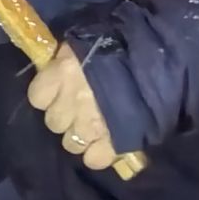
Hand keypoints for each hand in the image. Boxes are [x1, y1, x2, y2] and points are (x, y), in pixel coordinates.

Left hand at [27, 43, 118, 171]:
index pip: (37, 97)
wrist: (162, 60)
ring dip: (81, 136)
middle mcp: (71, 102)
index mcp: (63, 72)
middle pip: (54, 123)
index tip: (60, 91)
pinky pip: (94, 159)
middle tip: (82, 108)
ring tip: (96, 126)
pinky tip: (108, 143)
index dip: (49, 95)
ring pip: (71, 144)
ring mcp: (90, 126)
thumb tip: (58, 66)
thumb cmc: (123, 42)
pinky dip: (99, 154)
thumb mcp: (88, 40)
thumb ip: (69, 58)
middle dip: (66, 116)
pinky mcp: (112, 144)